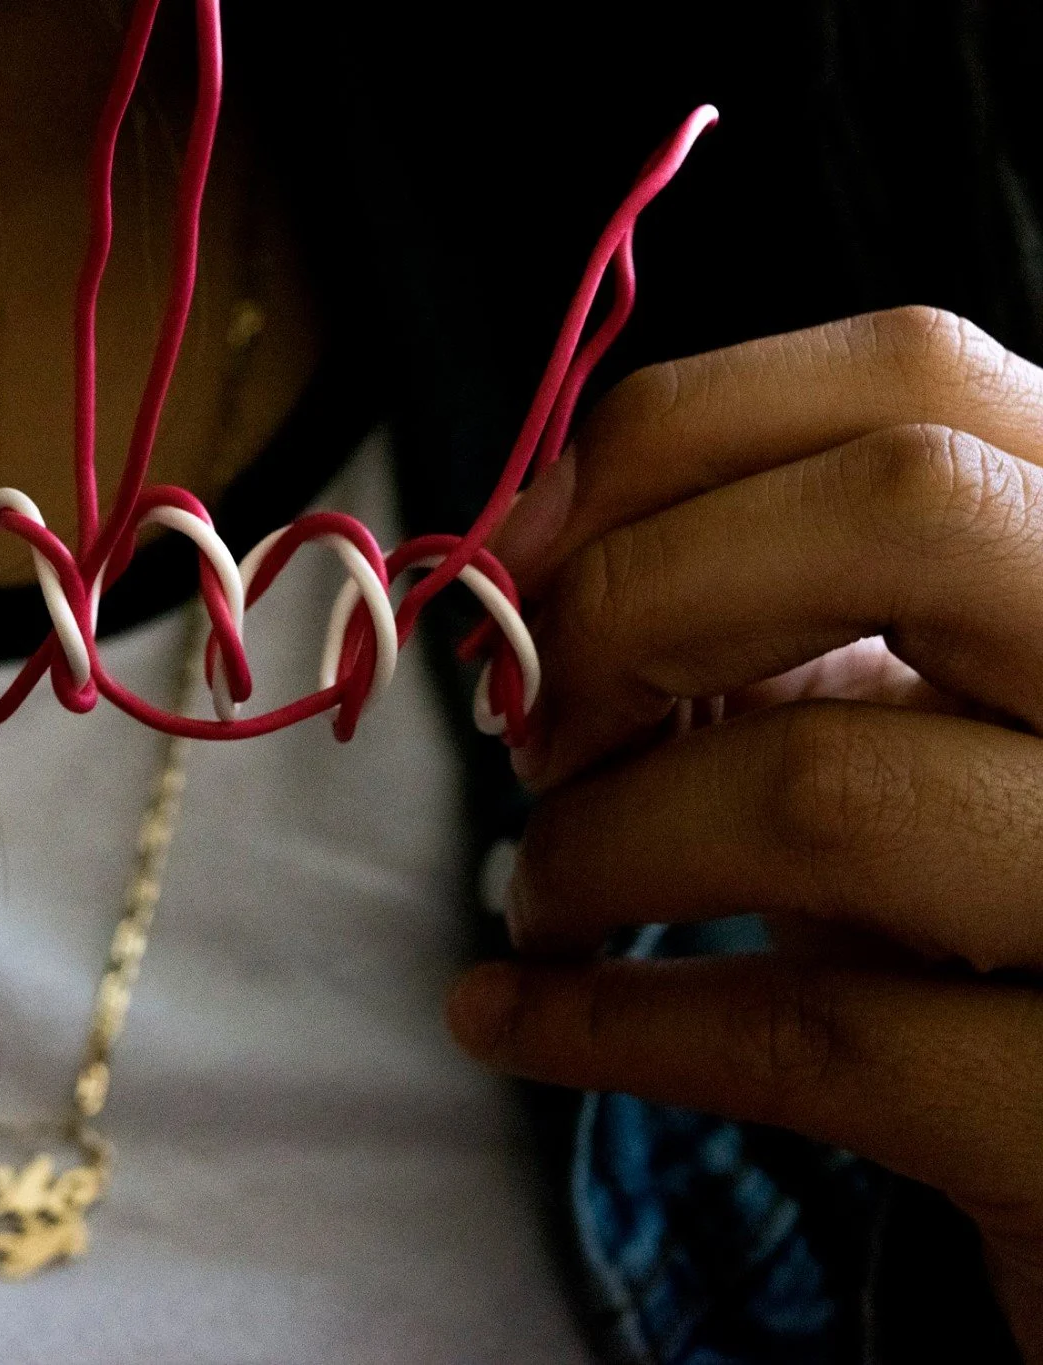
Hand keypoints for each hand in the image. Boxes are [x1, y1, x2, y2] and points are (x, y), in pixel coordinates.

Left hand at [444, 306, 1042, 1356]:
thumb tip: (530, 576)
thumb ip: (782, 615)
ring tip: (540, 896)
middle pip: (897, 512)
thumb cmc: (986, 892)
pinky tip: (507, 1017)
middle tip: (533, 733)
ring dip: (595, 845)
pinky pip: (812, 1039)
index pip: (912, 380)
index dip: (661, 446)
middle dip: (632, 609)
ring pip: (824, 786)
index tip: (516, 558)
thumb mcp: (928, 712)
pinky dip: (600, 1024)